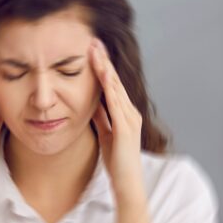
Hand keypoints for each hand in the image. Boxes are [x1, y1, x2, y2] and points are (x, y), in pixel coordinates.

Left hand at [89, 38, 144, 203]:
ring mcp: (129, 119)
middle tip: (93, 40)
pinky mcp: (125, 128)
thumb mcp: (106, 133)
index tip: (92, 50)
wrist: (127, 182)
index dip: (102, 67)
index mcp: (125, 113)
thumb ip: (101, 117)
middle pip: (115, 81)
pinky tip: (103, 73)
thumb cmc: (117, 161)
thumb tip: (92, 102)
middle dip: (104, 60)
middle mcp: (130, 112)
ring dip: (105, 68)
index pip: (112, 85)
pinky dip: (109, 87)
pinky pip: (116, 103)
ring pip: (116, 88)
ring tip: (96, 50)